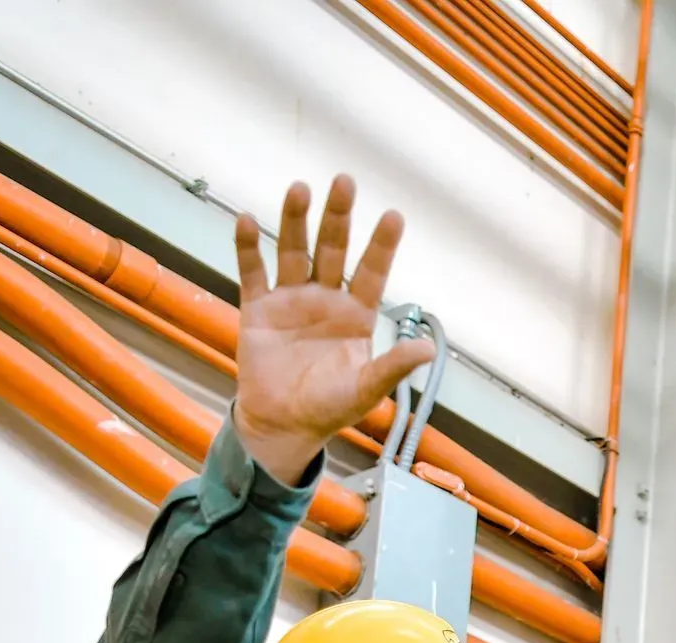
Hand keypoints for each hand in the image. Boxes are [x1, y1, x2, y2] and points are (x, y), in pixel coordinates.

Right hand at [231, 178, 434, 485]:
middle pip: (333, 249)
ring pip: (294, 251)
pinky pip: (253, 272)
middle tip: (344, 182)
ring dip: (295, 220)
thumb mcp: (366, 390)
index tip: (394, 216)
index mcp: (356, 316)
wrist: (283, 426)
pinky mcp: (258, 309)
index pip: (372, 272)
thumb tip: (428, 349)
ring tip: (300, 189)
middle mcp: (325, 299)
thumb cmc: (329, 408)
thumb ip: (393, 367)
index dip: (381, 246)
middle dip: (338, 217)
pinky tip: (247, 220)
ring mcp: (291, 300)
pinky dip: (248, 247)